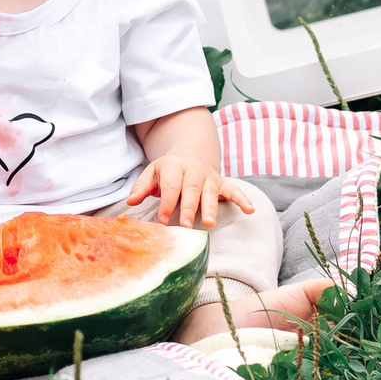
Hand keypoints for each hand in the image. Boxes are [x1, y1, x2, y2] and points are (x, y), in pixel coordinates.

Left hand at [127, 156, 260, 228]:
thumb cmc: (168, 170)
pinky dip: (242, 199)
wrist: (190, 153)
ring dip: (210, 208)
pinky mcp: (221, 182)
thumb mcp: (152, 173)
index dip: (166, 202)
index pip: (170, 186)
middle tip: (185, 226)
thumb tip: (130, 201)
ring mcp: (209, 176)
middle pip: (191, 190)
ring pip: (210, 192)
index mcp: (174, 167)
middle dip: (188, 208)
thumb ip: (142, 186)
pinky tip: (250, 210)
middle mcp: (193, 170)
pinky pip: (233, 190)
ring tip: (208, 223)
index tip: (162, 219)